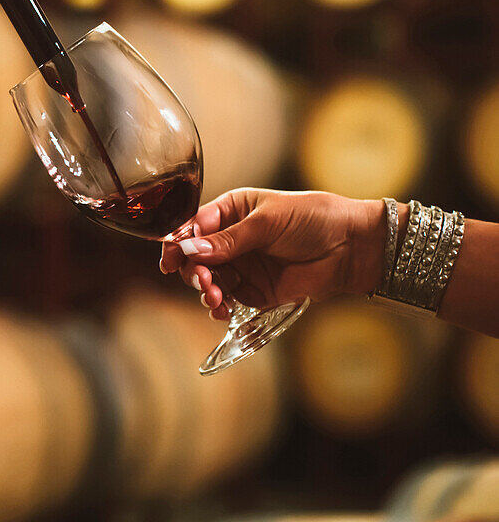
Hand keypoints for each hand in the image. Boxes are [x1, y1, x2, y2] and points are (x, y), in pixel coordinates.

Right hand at [159, 189, 385, 319]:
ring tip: (215, 297)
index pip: (192, 228)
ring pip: (208, 282)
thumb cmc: (313, 218)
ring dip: (206, 291)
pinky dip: (220, 307)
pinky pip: (228, 300)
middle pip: (194, 258)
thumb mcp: (267, 222)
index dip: (177, 243)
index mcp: (230, 212)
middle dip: (193, 271)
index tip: (169, 260)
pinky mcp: (256, 290)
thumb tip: (190, 249)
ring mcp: (242, 266)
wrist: (352, 246)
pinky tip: (221, 310)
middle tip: (203, 281)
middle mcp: (231, 240)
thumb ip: (229, 240)